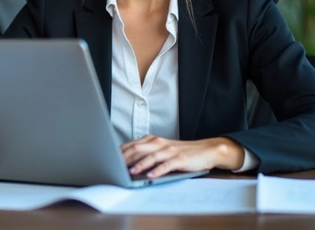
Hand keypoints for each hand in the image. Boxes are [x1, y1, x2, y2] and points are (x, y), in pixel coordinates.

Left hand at [121, 135, 244, 178]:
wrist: (205, 150)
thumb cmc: (180, 152)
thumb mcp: (161, 150)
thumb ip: (146, 153)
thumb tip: (127, 163)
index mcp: (152, 140)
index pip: (132, 145)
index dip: (120, 153)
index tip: (109, 159)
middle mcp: (159, 143)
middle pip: (139, 149)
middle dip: (126, 158)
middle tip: (115, 166)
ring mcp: (170, 150)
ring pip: (152, 156)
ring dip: (140, 164)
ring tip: (131, 171)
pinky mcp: (180, 158)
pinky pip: (167, 165)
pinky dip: (158, 170)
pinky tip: (151, 175)